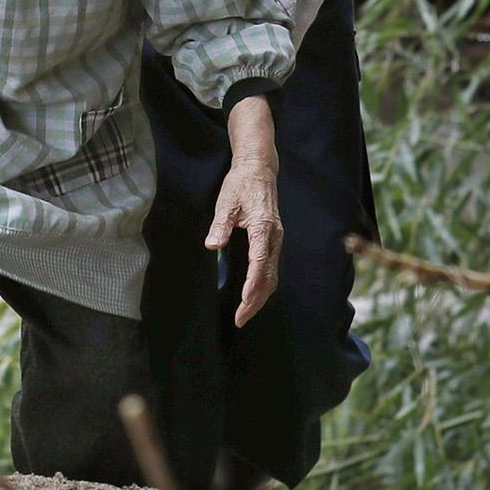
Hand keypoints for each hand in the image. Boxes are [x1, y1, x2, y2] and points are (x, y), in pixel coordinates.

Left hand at [208, 94, 282, 327]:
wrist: (259, 169)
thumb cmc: (240, 184)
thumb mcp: (226, 201)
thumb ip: (220, 224)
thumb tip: (212, 246)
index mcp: (264, 228)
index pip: (260, 264)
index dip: (252, 286)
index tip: (243, 304)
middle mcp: (275, 238)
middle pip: (269, 277)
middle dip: (256, 301)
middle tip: (240, 319)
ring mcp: (276, 240)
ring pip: (272, 276)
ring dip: (260, 297)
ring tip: (244, 313)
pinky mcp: (273, 241)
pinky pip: (270, 269)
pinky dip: (262, 286)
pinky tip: (252, 295)